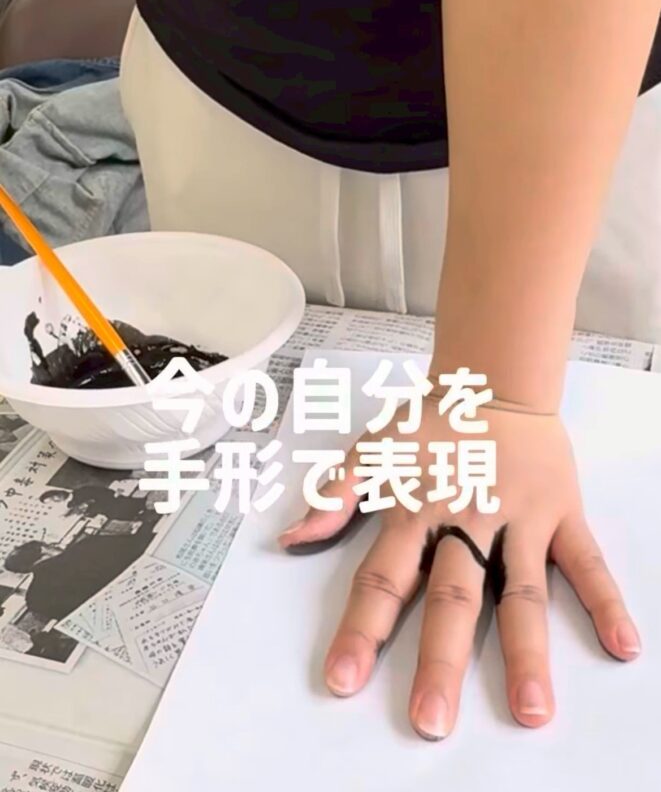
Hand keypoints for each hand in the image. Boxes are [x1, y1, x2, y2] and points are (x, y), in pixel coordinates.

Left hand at [279, 396, 639, 739]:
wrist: (497, 377)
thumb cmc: (432, 420)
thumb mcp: (373, 447)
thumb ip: (334, 493)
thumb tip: (289, 538)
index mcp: (418, 509)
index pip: (385, 578)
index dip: (361, 629)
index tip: (343, 680)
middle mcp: (468, 520)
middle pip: (453, 597)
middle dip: (440, 660)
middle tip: (432, 720)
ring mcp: (519, 520)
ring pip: (521, 593)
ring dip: (526, 653)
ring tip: (532, 710)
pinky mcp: (560, 514)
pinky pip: (585, 562)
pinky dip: (605, 601)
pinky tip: (622, 645)